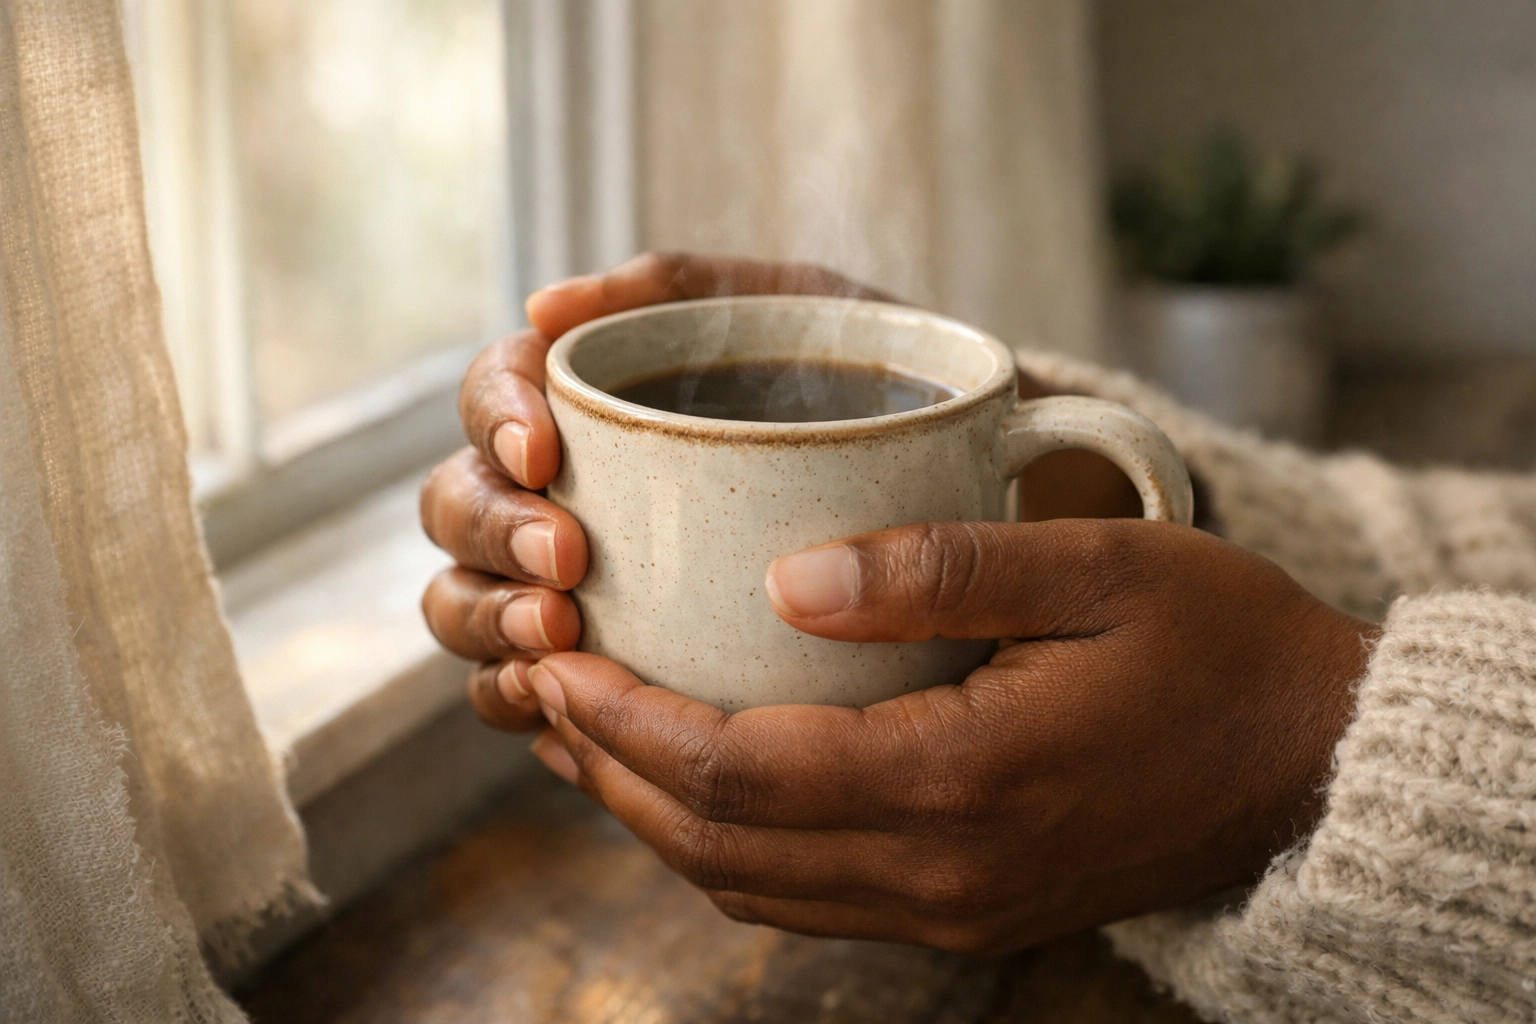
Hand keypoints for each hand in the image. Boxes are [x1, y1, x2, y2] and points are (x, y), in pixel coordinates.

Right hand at [421, 253, 891, 730]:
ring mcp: (569, 583)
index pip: (493, 394)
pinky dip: (518, 699)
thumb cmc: (878, 387)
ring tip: (562, 632)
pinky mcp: (601, 666)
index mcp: (593, 400)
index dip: (494, 418)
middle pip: (458, 506)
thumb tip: (545, 306)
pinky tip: (560, 710)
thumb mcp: (800, 310)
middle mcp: (563, 492)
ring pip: (465, 600)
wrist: (972, 494)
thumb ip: (688, 285)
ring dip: (490, 619)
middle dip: (493, 532)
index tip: (547, 453)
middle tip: (569, 558)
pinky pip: (518, 690)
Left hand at [520, 519, 1374, 950]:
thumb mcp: (1095, 566)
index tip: (558, 652)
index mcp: (965, 780)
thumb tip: (780, 573)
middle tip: (542, 683)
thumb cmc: (1216, 645)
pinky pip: (801, 898)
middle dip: (607, 766)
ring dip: (650, 812)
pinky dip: (722, 843)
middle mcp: (943, 870)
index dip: (625, 717)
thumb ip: (935, 570)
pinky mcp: (964, 911)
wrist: (1311, 766)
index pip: (738, 769)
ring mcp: (952, 908)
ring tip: (587, 727)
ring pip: (745, 886)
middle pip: (715, 845)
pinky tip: (693, 779)